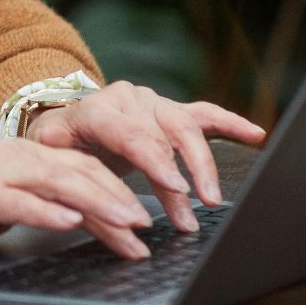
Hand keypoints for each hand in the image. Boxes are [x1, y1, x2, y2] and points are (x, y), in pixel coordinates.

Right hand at [0, 137, 158, 259]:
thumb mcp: (4, 204)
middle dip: (121, 197)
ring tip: (131, 225)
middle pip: (79, 171)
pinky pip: (19, 201)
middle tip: (153, 223)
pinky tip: (71, 223)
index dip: (121, 189)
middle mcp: (12, 156)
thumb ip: (43, 203)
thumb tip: (86, 219)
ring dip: (99, 205)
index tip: (149, 217)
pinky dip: (48, 211)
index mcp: (22, 154)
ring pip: (58, 183)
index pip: (83, 167)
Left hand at [23, 81, 267, 234]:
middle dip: (185, 173)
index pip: (132, 134)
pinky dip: (230, 122)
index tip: (177, 189)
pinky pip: (204, 114)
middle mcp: (127, 99)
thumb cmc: (59, 147)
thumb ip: (68, 168)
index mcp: (96, 110)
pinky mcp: (170, 110)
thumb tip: (95, 193)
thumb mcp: (51, 155)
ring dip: (204, 164)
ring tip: (213, 197)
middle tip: (200, 206)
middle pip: (165, 134)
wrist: (63, 126)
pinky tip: (254, 133)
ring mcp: (151, 102)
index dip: (157, 162)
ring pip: (186, 127)